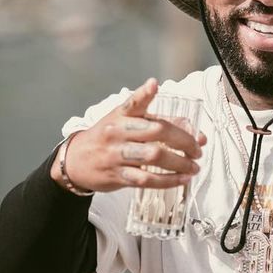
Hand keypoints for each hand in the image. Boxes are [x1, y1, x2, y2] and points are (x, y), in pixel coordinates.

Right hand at [52, 78, 206, 193]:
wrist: (75, 161)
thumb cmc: (107, 138)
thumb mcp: (123, 121)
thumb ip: (156, 121)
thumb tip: (193, 130)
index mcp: (121, 115)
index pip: (136, 103)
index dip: (147, 96)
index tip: (158, 91)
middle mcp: (118, 132)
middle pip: (157, 131)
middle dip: (184, 141)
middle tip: (197, 149)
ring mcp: (117, 154)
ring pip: (154, 156)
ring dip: (179, 163)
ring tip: (194, 167)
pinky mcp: (117, 175)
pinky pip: (146, 179)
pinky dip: (167, 181)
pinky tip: (181, 180)